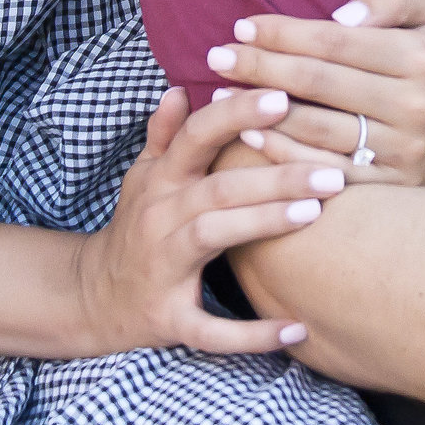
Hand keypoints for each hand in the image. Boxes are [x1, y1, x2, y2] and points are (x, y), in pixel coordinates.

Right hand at [71, 87, 352, 357]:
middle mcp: (158, 218)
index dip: (235, 114)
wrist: (93, 296)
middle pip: (217, 187)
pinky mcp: (168, 318)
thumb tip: (180, 89)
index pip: (197, 137)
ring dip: (262, 224)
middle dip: (273, 176)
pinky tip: (295, 328)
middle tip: (330, 171)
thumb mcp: (143, 178)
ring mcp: (161, 268)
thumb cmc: (136, 227)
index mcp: (160, 181)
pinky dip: (251, 334)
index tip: (282, 98)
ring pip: (212, 236)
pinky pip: (211, 329)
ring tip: (314, 213)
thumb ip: (165, 136)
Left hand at [206, 0, 424, 186]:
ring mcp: (403, 153)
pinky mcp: (388, 189)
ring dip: (258, 111)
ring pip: (314, 129)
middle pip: (318, 82)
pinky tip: (247, 135)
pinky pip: (321, 170)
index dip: (283, 32)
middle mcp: (417, 107)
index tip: (242, 26)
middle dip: (259, 66)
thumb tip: (343, 16)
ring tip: (220, 95)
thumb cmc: (424, 61)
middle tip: (217, 57)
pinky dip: (279, 153)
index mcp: (424, 57)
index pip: (335, 41)